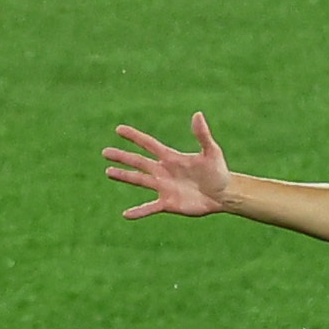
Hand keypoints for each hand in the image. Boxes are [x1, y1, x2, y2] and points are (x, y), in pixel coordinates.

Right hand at [106, 112, 234, 219]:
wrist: (223, 194)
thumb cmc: (218, 171)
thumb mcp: (212, 151)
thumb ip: (202, 135)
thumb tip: (197, 114)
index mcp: (171, 157)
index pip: (148, 144)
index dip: (134, 137)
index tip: (119, 129)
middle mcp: (163, 171)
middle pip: (138, 162)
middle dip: (122, 156)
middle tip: (105, 152)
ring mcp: (164, 187)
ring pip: (139, 180)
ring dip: (124, 176)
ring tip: (109, 171)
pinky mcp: (168, 203)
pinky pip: (150, 207)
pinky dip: (139, 211)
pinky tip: (126, 214)